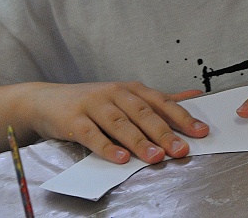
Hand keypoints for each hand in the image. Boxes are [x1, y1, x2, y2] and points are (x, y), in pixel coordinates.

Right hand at [28, 81, 208, 163]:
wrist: (47, 100)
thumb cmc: (92, 102)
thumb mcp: (125, 97)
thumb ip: (159, 100)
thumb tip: (193, 95)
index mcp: (131, 89)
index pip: (161, 102)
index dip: (182, 117)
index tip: (200, 132)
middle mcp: (115, 93)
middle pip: (143, 113)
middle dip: (164, 132)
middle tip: (180, 149)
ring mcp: (94, 105)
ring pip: (120, 124)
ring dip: (139, 141)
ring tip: (155, 157)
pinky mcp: (74, 120)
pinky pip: (93, 135)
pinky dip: (107, 147)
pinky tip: (121, 159)